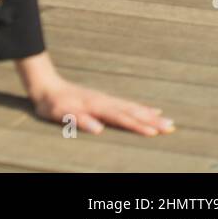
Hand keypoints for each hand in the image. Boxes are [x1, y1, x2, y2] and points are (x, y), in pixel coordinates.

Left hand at [31, 76, 173, 136]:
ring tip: (169, 121)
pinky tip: (152, 110)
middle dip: (152, 121)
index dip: (137, 125)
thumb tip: (99, 129)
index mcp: (96, 106)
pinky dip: (142, 108)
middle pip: (132, 112)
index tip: (154, 132)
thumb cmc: (51, 103)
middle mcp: (105, 101)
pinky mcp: (104, 99)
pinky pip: (127, 104)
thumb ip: (79, 120)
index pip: (120, 117)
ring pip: (133, 108)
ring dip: (151, 115)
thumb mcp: (59, 113)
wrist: (45, 85)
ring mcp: (106, 99)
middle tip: (172, 128)